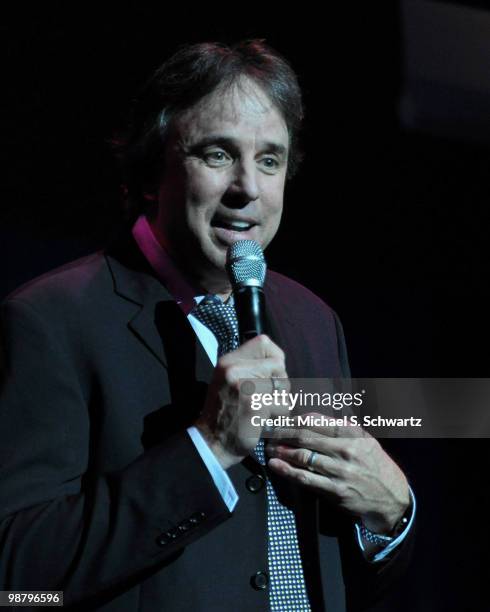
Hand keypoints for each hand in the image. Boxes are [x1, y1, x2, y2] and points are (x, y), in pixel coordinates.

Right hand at [195, 335, 289, 469]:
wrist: (211, 442)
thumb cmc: (225, 412)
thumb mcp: (228, 380)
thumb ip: (249, 367)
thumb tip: (279, 360)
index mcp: (228, 361)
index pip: (264, 343)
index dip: (275, 357)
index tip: (271, 372)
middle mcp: (234, 370)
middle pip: (278, 366)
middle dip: (279, 383)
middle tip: (265, 398)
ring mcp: (245, 387)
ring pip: (284, 387)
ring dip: (280, 401)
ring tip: (263, 410)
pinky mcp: (255, 405)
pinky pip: (283, 406)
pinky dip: (278, 416)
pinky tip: (263, 420)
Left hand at [265, 416, 409, 533]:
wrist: (392, 497)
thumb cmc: (374, 464)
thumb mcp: (365, 439)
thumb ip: (340, 427)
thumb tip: (310, 417)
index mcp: (352, 433)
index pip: (315, 420)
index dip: (292, 419)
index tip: (279, 419)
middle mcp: (346, 449)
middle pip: (304, 436)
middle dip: (282, 432)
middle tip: (267, 431)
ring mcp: (340, 471)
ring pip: (302, 456)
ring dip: (281, 451)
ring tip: (268, 447)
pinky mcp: (335, 490)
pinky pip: (306, 479)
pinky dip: (287, 471)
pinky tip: (275, 465)